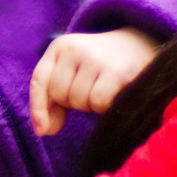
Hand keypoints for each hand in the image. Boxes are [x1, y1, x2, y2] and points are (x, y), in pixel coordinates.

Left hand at [30, 27, 159, 135]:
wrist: (139, 44)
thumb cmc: (100, 64)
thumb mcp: (73, 71)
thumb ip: (54, 100)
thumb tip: (45, 130)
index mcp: (59, 47)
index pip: (40, 81)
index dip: (38, 109)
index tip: (42, 131)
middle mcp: (74, 48)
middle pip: (59, 94)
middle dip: (72, 102)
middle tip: (90, 90)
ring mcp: (95, 58)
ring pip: (78, 101)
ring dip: (90, 104)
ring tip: (102, 89)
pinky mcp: (115, 71)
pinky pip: (98, 103)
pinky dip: (104, 107)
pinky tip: (113, 94)